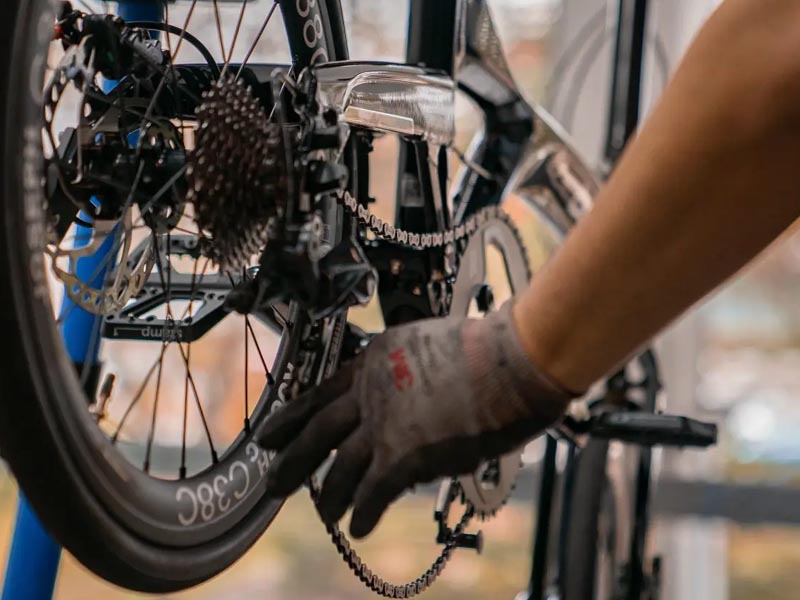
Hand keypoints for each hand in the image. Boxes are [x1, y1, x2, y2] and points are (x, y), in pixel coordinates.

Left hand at [259, 302, 575, 537]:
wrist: (514, 360)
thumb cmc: (489, 351)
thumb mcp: (430, 346)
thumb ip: (406, 375)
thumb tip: (403, 406)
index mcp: (375, 360)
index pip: (320, 393)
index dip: (290, 417)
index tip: (268, 434)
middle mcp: (371, 391)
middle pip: (317, 432)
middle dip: (291, 461)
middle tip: (271, 483)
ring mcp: (384, 422)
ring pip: (340, 468)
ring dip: (329, 496)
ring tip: (325, 513)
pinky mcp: (404, 454)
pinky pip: (373, 493)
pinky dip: (364, 513)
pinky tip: (359, 527)